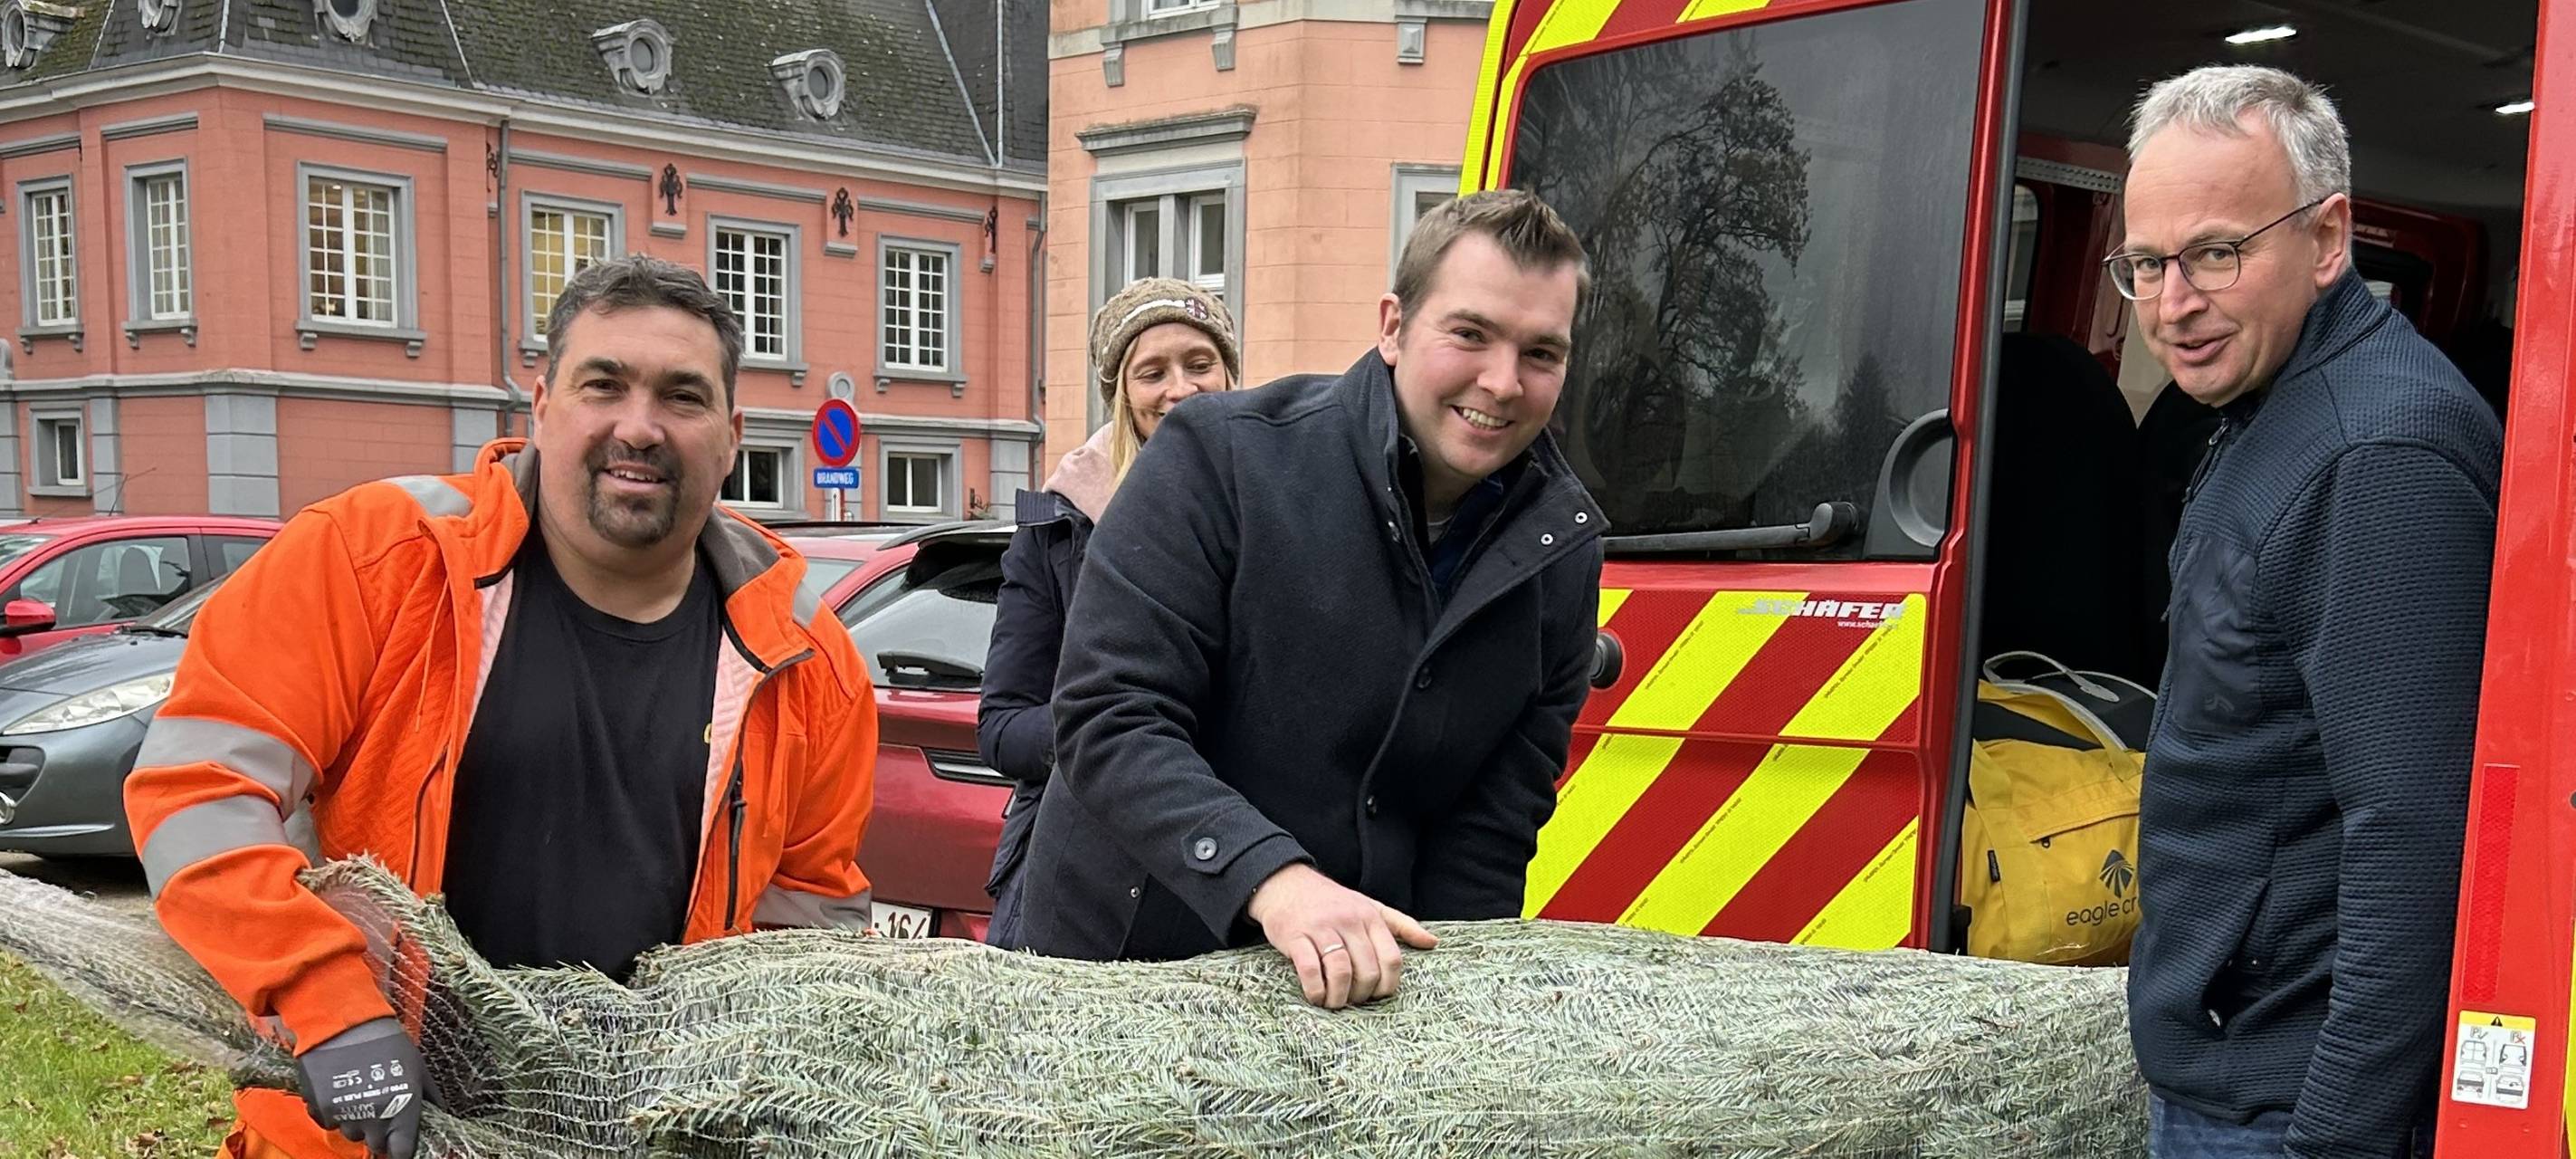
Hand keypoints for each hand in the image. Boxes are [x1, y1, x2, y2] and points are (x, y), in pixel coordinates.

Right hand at [295, 1017, 425, 1158]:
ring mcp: (345, 1115)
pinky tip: (340, 1090)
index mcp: (401, 1110)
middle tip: (381, 1108)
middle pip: (375, 1145)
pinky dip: (334, 1112)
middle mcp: (373, 1118)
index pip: (401, 1153)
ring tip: (360, 1092)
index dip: (400, 1149)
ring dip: (357, 1121)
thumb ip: (429, 1096)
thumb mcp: (418, 1068)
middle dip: (380, 1133)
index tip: (400, 1143)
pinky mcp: (320, 1108)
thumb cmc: (388, 1043)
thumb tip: (440, 1114)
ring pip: (352, 1133)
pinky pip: (329, 1122)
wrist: (346, 1024)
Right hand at [1245, 863, 1437, 1008]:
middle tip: (1351, 1000)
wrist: (1285, 884)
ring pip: (1341, 972)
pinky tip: (1316, 995)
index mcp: (1370, 917)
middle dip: (1361, 995)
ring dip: (1339, 997)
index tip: (1376, 994)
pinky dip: (1315, 990)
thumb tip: (1433, 942)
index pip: (1392, 959)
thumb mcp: (1370, 906)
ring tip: (1334, 1002)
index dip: (1387, 985)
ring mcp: (1321, 928)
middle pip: (1367, 971)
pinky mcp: (1295, 936)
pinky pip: (1310, 969)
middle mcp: (1349, 921)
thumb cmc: (1331, 902)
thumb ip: (1402, 925)